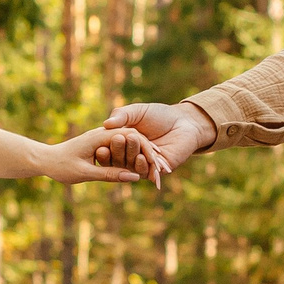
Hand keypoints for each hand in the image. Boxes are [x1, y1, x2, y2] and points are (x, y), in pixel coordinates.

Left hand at [37, 127, 168, 185]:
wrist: (44, 159)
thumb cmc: (61, 167)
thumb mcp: (85, 173)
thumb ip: (109, 174)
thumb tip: (133, 177)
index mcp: (100, 136)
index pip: (132, 140)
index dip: (148, 153)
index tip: (160, 165)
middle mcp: (103, 134)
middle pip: (135, 140)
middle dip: (151, 154)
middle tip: (166, 169)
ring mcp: (103, 139)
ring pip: (130, 144)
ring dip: (144, 156)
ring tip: (159, 170)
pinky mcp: (101, 145)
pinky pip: (122, 150)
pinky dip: (134, 158)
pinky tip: (142, 168)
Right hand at [99, 101, 215, 179]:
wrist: (183, 122)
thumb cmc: (159, 115)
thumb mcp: (137, 111)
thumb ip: (122, 115)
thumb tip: (105, 123)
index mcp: (122, 143)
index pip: (108, 149)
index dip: (104, 148)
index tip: (100, 143)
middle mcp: (129, 156)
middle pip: (118, 158)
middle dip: (118, 148)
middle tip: (118, 138)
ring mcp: (142, 164)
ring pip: (130, 166)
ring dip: (129, 155)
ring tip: (131, 140)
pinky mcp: (156, 171)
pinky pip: (145, 172)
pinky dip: (142, 166)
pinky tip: (141, 157)